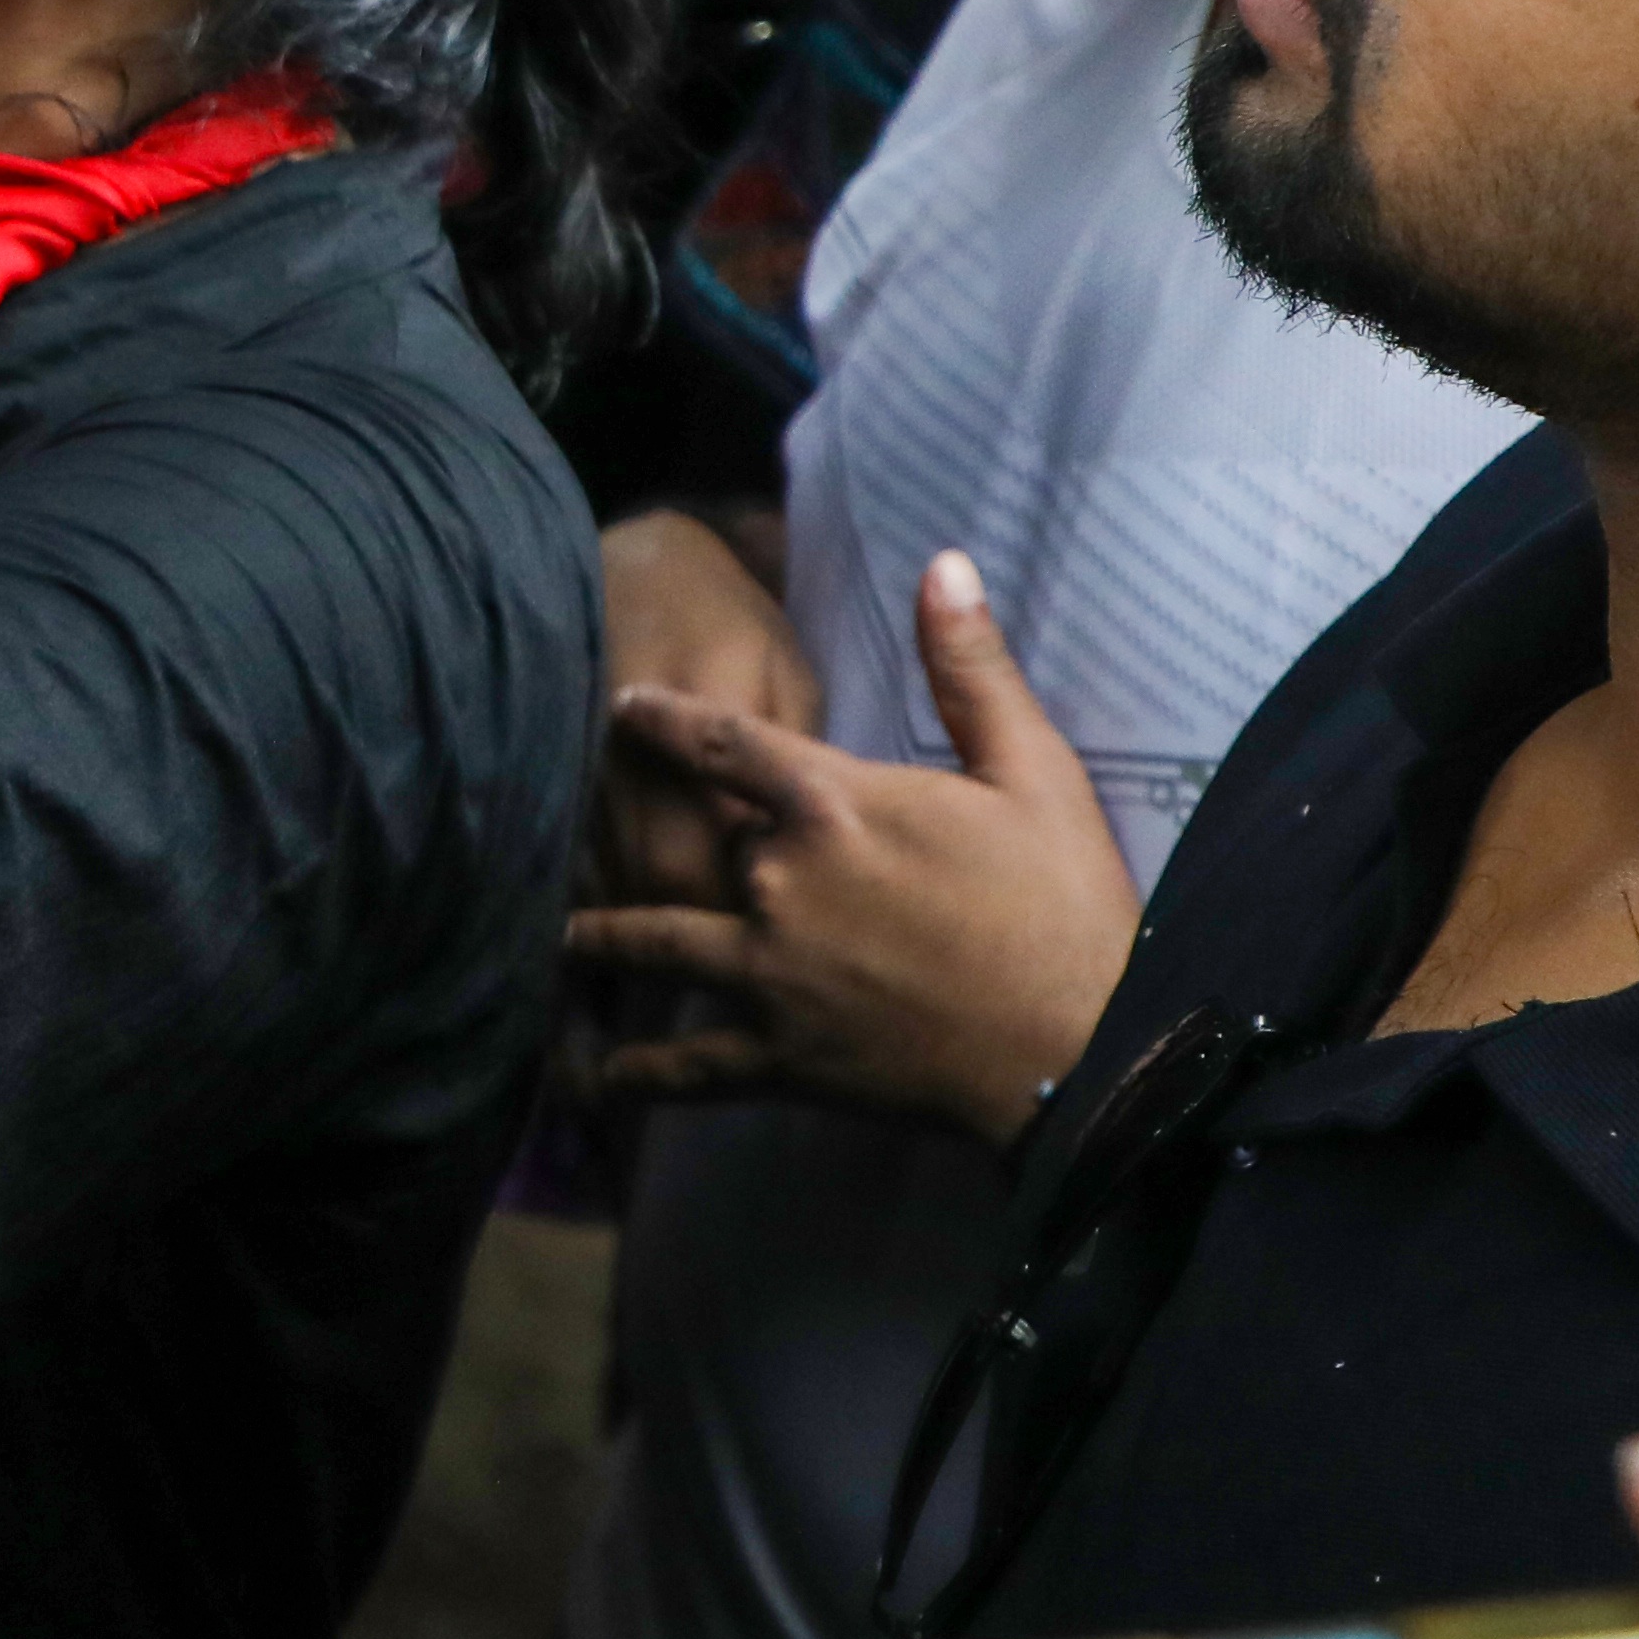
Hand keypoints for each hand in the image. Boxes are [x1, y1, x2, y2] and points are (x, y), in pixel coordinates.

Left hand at [570, 551, 1136, 1136]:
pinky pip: (690, 1063)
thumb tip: (943, 563)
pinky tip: (597, 1074)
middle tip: (592, 828)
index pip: (722, 743)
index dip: (665, 719)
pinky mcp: (783, 1056)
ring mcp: (772, 974)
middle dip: (656, 835)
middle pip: (693, 843)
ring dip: (602, 939)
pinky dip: (639, 1071)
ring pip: (659, 943)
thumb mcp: (1033, 770)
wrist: (1083, 1049)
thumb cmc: (1065, 905)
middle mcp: (780, 882)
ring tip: (555, 939)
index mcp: (833, 805)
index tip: (618, 704)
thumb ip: (970, 667)